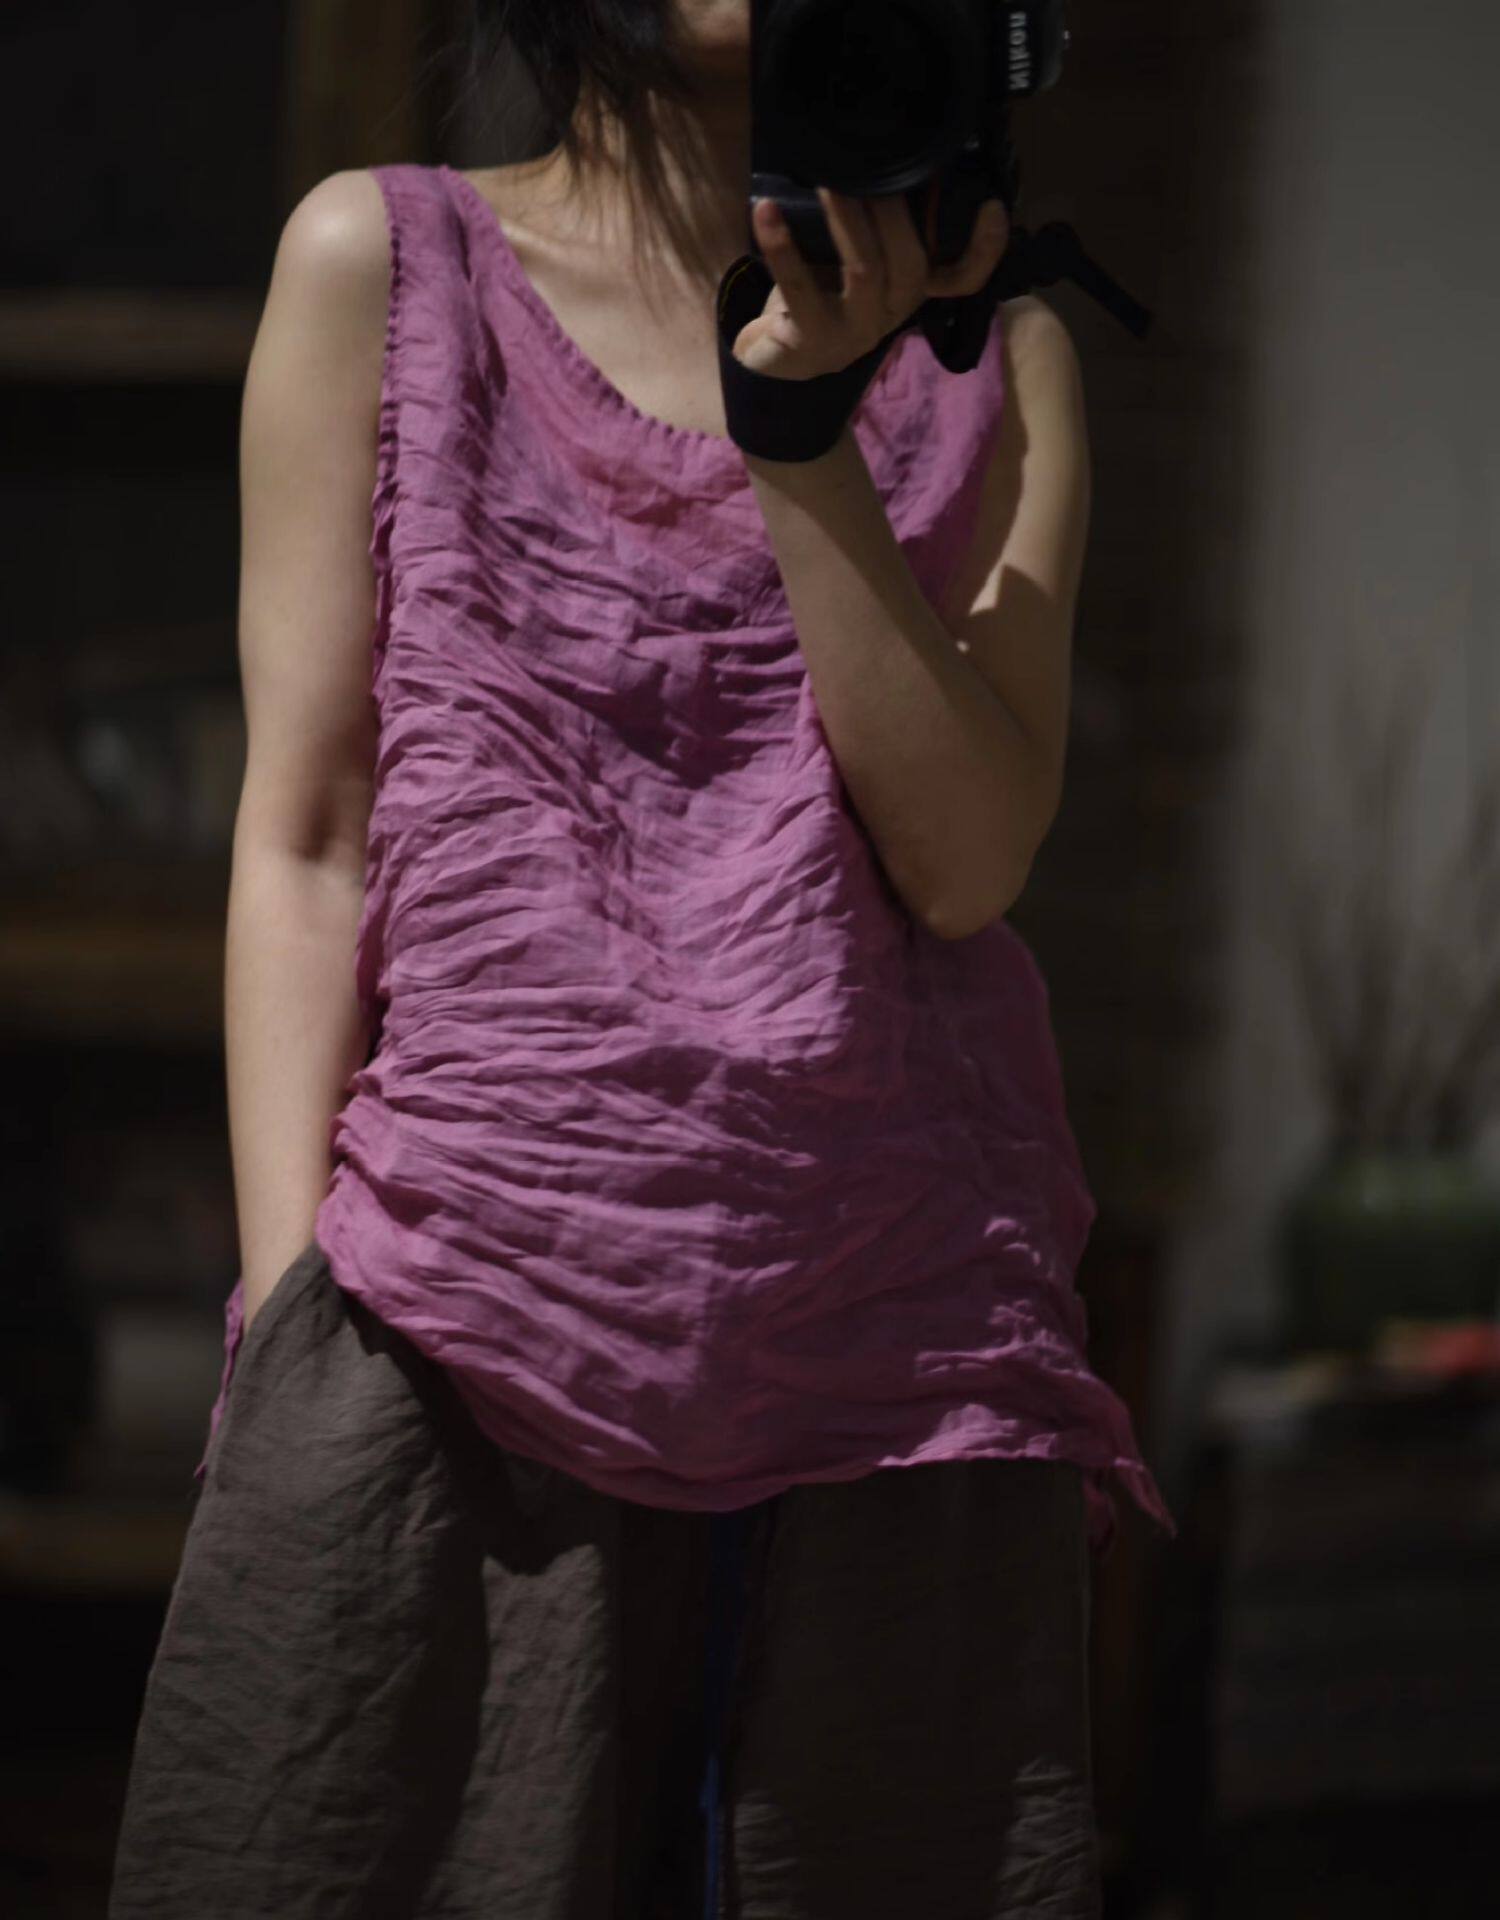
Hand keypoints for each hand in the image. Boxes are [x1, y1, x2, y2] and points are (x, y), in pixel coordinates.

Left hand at [732, 183, 1009, 381]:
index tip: (992, 206)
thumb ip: (878, 224)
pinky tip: (765, 211)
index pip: (963, 278)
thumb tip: (884, 153)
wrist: (779, 358)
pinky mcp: (812, 341)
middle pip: (910, 264)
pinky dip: (781, 247)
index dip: (984, 249)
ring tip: (826, 180)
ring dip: (845, 221)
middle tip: (868, 165)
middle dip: (893, 212)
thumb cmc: (824, 294)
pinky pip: (800, 291)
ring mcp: (854, 331)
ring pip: (863, 273)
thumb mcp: (859, 258)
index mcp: (910, 290)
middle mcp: (892, 312)